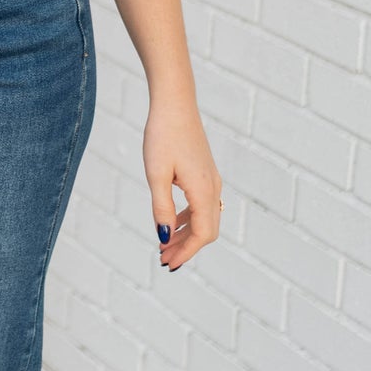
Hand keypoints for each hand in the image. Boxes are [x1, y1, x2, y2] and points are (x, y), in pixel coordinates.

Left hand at [144, 93, 222, 271]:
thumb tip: (163, 237)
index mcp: (204, 191)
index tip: (169, 264)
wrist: (175, 105)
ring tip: (164, 246)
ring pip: (204, 218)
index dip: (186, 253)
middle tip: (163, 260)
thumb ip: (161, 208)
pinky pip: (200, 205)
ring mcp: (211, 180)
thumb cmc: (163, 136)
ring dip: (185, 234)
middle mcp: (213, 188)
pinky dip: (187, 219)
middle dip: (186, 248)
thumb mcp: (156, 175)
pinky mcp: (205, 173)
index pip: (201, 234)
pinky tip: (170, 222)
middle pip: (206, 230)